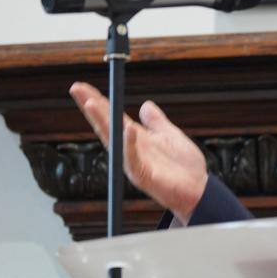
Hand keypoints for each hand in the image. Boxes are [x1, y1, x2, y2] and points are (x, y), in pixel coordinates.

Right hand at [69, 82, 208, 223]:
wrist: (199, 190)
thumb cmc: (184, 167)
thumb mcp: (170, 136)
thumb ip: (156, 122)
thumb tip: (146, 105)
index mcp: (137, 139)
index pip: (113, 117)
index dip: (99, 101)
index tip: (83, 87)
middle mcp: (131, 150)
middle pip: (107, 125)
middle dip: (92, 107)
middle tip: (77, 89)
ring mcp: (134, 164)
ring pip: (114, 141)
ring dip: (102, 122)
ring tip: (92, 103)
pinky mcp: (144, 177)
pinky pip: (134, 159)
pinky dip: (130, 145)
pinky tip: (128, 129)